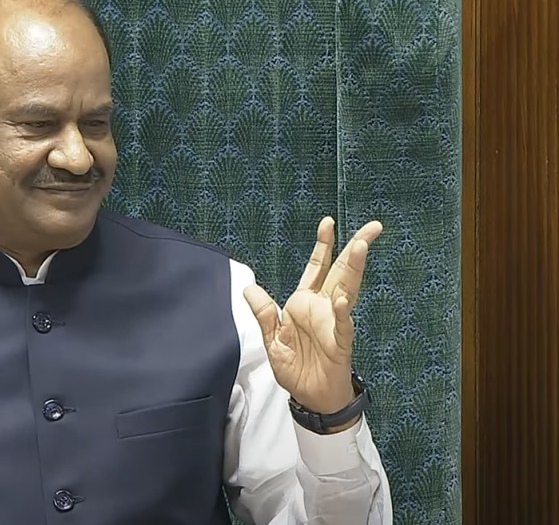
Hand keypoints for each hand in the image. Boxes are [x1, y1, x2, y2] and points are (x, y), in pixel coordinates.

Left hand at [243, 217, 382, 417]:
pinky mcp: (340, 344)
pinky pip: (342, 326)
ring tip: (360, 247)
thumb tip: (249, 288)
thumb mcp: (272, 339)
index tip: (328, 223)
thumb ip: (264, 313)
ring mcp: (334, 324)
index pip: (317, 268)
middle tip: (372, 227)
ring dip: (353, 269)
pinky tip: (341, 299)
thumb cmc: (297, 368)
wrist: (310, 399)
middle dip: (355, 248)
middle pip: (341, 272)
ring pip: (346, 291)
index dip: (323, 246)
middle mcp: (323, 309)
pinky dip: (341, 313)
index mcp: (305, 304)